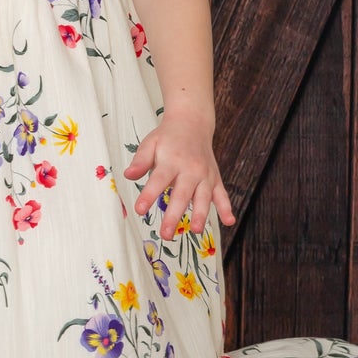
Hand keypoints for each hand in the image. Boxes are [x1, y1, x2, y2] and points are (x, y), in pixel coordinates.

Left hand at [124, 110, 235, 240]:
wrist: (192, 122)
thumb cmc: (167, 137)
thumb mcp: (150, 144)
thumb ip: (140, 161)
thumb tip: (128, 175)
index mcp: (171, 161)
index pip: (158, 180)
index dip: (149, 195)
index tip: (139, 210)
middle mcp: (190, 169)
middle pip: (181, 194)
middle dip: (174, 215)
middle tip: (166, 234)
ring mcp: (205, 175)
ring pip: (203, 197)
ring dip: (200, 214)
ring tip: (195, 230)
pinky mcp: (215, 179)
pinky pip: (222, 195)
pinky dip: (226, 208)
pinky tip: (229, 221)